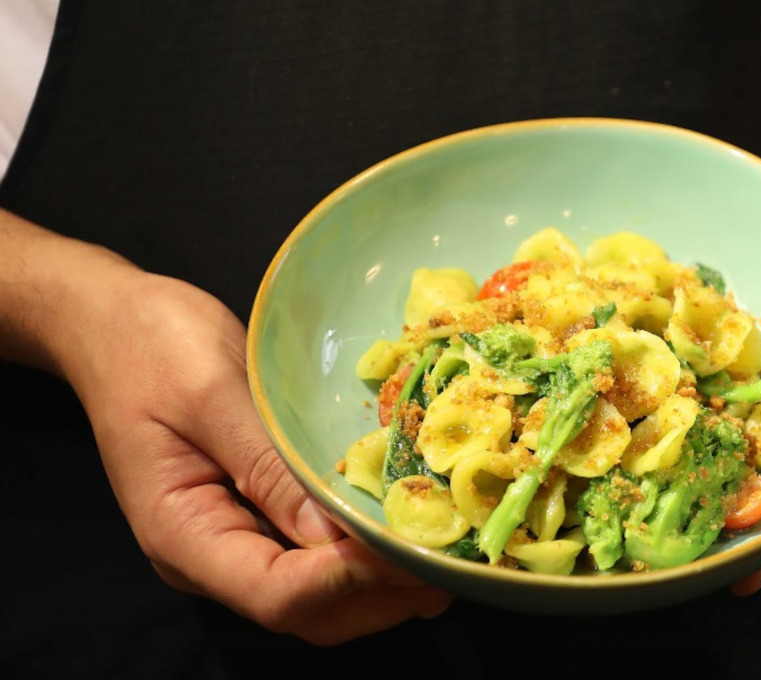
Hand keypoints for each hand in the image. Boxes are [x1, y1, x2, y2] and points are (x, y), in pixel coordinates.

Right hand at [49, 252, 451, 643]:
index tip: (413, 545)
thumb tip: (340, 534)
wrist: (112, 321)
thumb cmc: (152, 345)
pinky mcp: (254, 517)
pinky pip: (314, 558)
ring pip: (317, 598)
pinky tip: (405, 527)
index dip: (352, 581)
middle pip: (306, 613)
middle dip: (380, 595)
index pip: (278, 595)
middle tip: (448, 558)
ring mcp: (231, 540)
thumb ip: (271, 468)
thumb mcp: (214, 394)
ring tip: (441, 548)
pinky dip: (364, 555)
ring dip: (381, 584)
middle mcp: (206, 555)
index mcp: (181, 533)